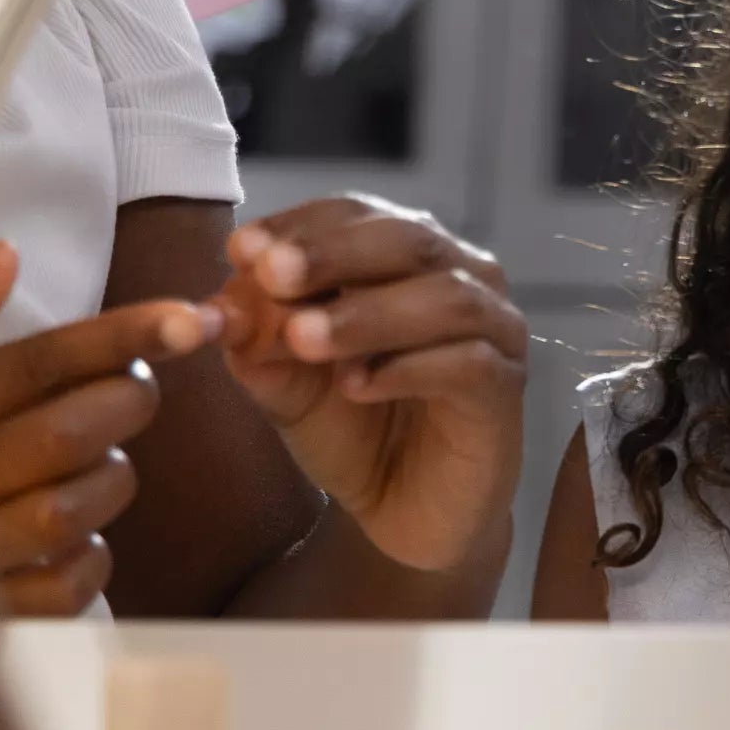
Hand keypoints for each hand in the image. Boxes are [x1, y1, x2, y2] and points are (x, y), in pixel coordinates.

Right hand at [0, 243, 222, 616]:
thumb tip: (3, 253)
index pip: (39, 361)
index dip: (123, 336)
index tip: (194, 320)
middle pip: (68, 434)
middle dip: (125, 404)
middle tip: (133, 391)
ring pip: (74, 509)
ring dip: (111, 480)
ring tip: (99, 464)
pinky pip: (70, 580)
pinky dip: (91, 557)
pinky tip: (74, 536)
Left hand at [214, 197, 526, 573]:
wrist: (405, 515)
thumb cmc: (355, 433)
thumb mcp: (288, 384)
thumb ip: (260, 343)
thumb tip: (223, 303)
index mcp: (406, 257)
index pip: (357, 214)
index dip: (301, 225)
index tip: (241, 249)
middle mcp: (463, 277)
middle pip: (408, 240)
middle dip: (333, 254)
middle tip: (273, 274)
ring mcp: (495, 331)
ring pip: (445, 299)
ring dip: (368, 313)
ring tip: (305, 338)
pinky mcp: (506, 390)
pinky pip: (468, 364)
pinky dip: (408, 369)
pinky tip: (357, 385)